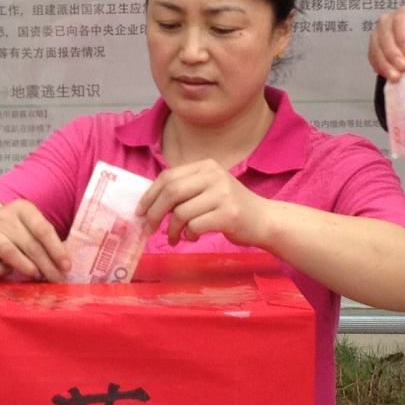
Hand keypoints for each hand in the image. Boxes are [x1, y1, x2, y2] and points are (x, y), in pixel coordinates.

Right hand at [0, 198, 68, 279]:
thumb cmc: (17, 229)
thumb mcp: (32, 225)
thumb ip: (47, 240)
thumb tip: (64, 265)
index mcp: (22, 208)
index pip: (43, 229)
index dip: (57, 250)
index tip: (67, 267)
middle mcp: (4, 218)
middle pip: (30, 244)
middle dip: (47, 265)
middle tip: (57, 279)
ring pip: (9, 252)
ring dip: (27, 267)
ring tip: (38, 276)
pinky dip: (0, 271)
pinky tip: (9, 272)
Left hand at [138, 160, 272, 247]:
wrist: (264, 220)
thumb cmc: (231, 208)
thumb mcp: (209, 190)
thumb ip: (185, 190)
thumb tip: (149, 204)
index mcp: (206, 166)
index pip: (168, 176)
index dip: (150, 195)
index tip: (140, 212)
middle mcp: (214, 175)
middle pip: (171, 192)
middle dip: (154, 213)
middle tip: (149, 229)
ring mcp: (223, 194)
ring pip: (181, 212)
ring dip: (172, 230)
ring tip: (175, 238)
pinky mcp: (229, 214)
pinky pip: (195, 226)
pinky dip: (189, 235)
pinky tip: (194, 237)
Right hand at [369, 5, 404, 81]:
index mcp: (404, 14)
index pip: (401, 19)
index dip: (403, 35)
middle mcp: (388, 20)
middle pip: (386, 33)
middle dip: (393, 52)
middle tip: (402, 67)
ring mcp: (378, 33)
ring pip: (377, 46)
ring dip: (386, 63)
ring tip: (395, 76)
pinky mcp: (373, 46)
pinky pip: (372, 56)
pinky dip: (380, 67)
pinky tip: (388, 76)